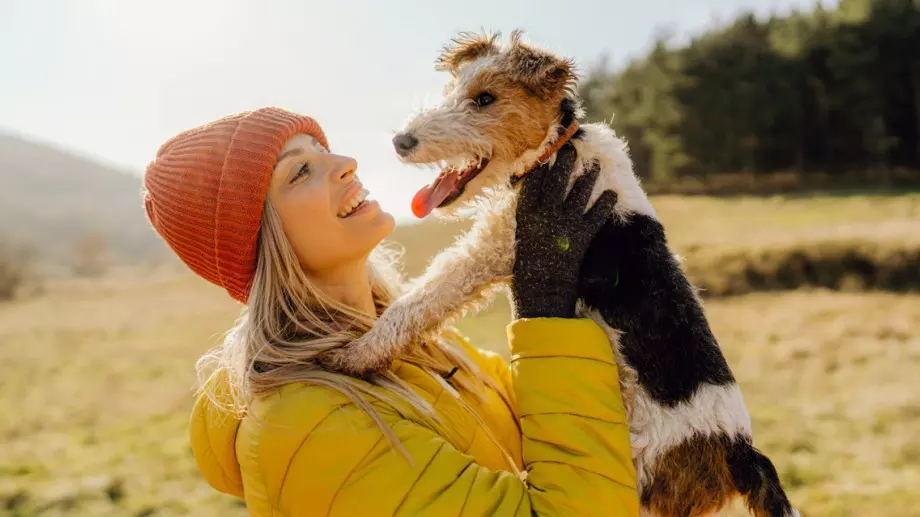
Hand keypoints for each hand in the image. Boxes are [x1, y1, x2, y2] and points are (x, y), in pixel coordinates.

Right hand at [510, 144, 616, 318]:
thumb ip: (528, 222)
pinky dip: (605, 204)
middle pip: (556, 181)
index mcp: (525, 216)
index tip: (546, 155)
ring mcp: (564, 225)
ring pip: (579, 193)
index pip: (533, 183)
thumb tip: (537, 205)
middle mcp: (544, 215)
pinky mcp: (581, 237)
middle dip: (565, 162)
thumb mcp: (521, 241)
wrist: (541, 294)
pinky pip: (596, 215)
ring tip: (595, 165)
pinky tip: (611, 194)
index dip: (541, 167)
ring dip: (588, 177)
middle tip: (571, 149)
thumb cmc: (525, 273)